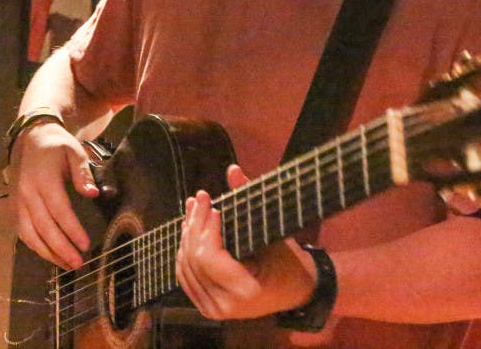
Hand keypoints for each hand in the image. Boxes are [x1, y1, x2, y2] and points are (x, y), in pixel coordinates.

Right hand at [6, 121, 99, 268]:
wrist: (30, 138)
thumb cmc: (57, 146)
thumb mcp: (74, 152)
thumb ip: (83, 173)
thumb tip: (93, 194)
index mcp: (44, 179)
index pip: (59, 211)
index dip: (72, 230)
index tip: (85, 245)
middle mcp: (27, 193)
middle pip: (44, 227)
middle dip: (61, 248)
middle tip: (78, 263)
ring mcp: (18, 202)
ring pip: (30, 234)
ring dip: (47, 253)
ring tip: (66, 265)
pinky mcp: (14, 207)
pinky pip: (22, 232)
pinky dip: (35, 246)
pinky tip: (49, 254)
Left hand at [175, 164, 317, 320]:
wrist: (296, 291)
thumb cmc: (289, 263)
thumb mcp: (275, 234)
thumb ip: (249, 203)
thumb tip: (232, 170)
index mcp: (243, 292)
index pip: (209, 258)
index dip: (206, 229)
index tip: (214, 206)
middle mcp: (224, 307)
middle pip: (193, 261)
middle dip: (194, 225)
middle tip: (201, 197)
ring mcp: (212, 310)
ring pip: (185, 267)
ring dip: (186, 235)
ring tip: (194, 208)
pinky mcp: (206, 307)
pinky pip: (185, 277)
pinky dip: (184, 251)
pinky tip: (189, 228)